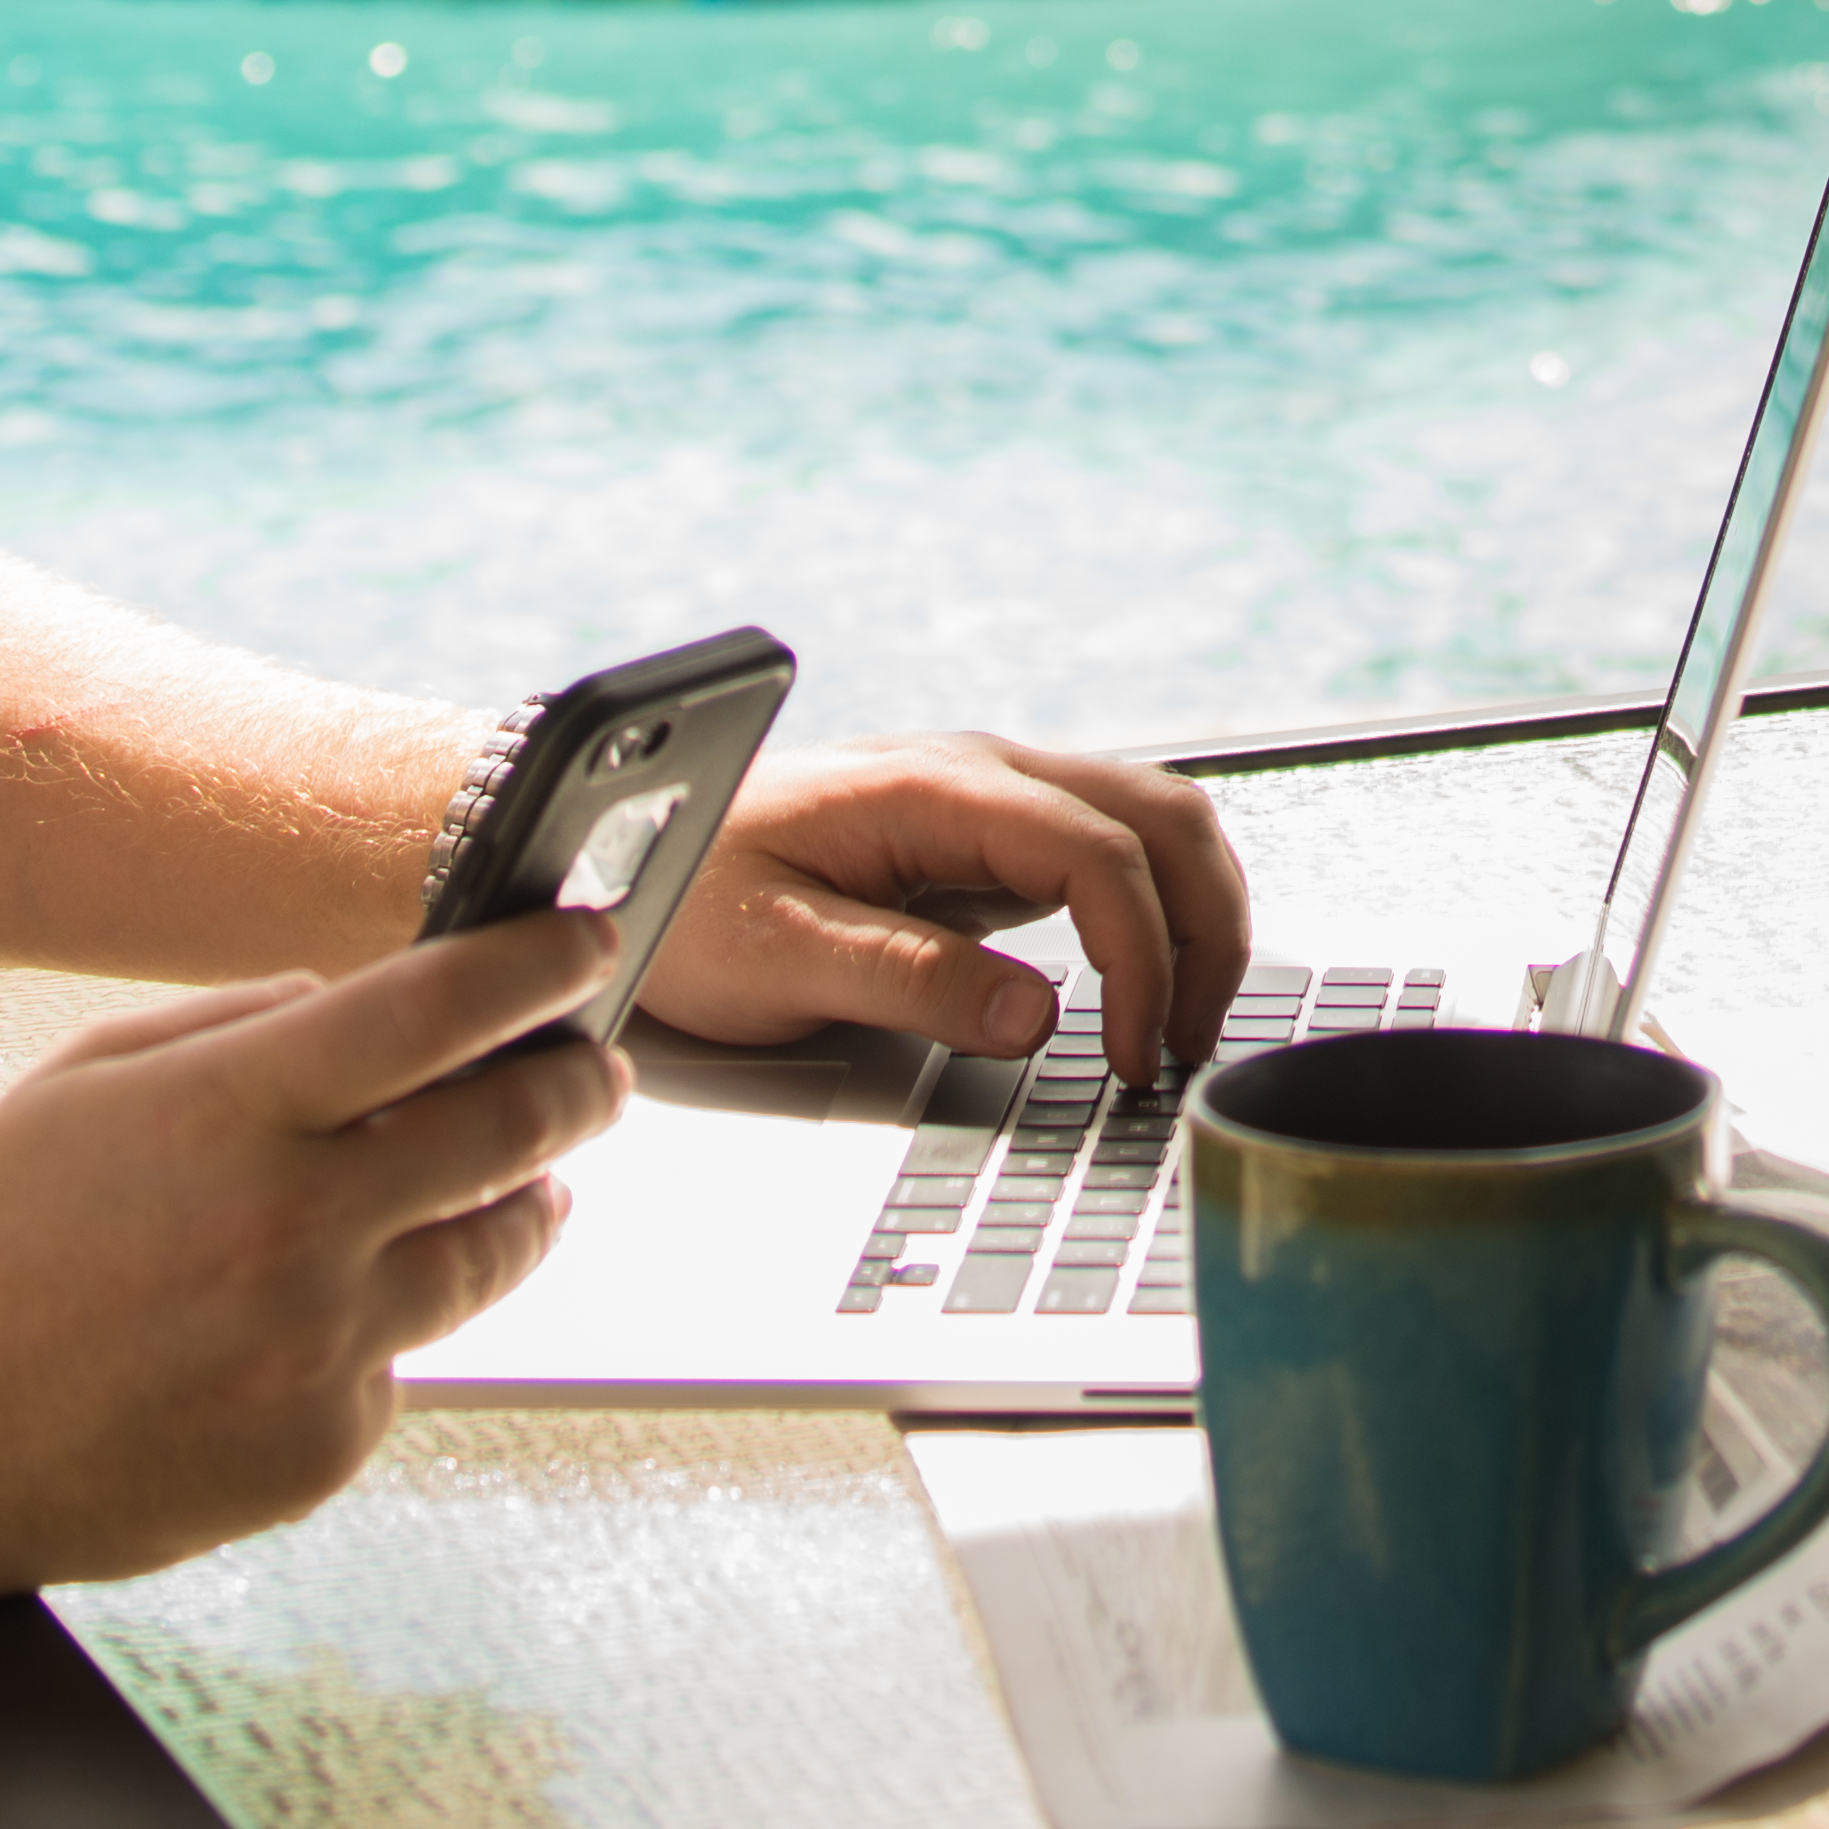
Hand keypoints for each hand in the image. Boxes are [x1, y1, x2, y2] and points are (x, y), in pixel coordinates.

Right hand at [0, 918, 625, 1611]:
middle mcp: (292, 1225)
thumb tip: (372, 1000)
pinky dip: (389, 1323)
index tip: (588, 945)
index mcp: (232, 1110)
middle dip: (579, 1083)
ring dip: (523, 1202)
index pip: (440, 1007)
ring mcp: (317, 1346)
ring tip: (528, 1178)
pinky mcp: (323, 1445)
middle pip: (514, 1128)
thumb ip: (244, 1025)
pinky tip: (335, 1310)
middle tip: (597, 1068)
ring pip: (493, 1251)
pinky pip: (406, 1359)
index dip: (538, 965)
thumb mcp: (88, 1077)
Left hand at [634, 730, 1259, 1079]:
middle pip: (1161, 815)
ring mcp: (990, 800)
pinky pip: (1107, 855)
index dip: (1142, 956)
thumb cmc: (685, 899)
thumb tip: (1036, 1015)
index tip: (1134, 1054)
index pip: (1097, 852)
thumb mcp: (776, 955)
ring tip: (1180, 1025)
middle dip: (1206, 928)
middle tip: (1190, 1045)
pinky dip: (1150, 915)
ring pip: (1149, 825)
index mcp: (934, 788)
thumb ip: (908, 981)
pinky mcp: (984, 839)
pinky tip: (1137, 988)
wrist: (622, 856)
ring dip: (1190, 916)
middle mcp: (980, 774)